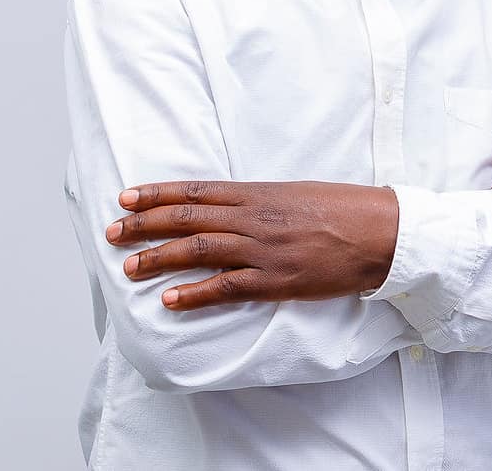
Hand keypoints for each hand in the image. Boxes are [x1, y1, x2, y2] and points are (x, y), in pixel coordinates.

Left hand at [105, 180, 398, 310]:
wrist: (379, 230)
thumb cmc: (341, 207)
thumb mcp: (295, 192)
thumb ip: (259, 199)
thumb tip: (228, 205)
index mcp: (258, 192)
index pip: (196, 190)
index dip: (158, 194)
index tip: (126, 196)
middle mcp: (253, 217)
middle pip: (188, 218)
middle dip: (146, 224)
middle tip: (113, 231)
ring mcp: (263, 249)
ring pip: (200, 250)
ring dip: (161, 258)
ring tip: (129, 267)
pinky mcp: (277, 280)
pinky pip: (228, 288)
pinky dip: (196, 294)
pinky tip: (171, 300)